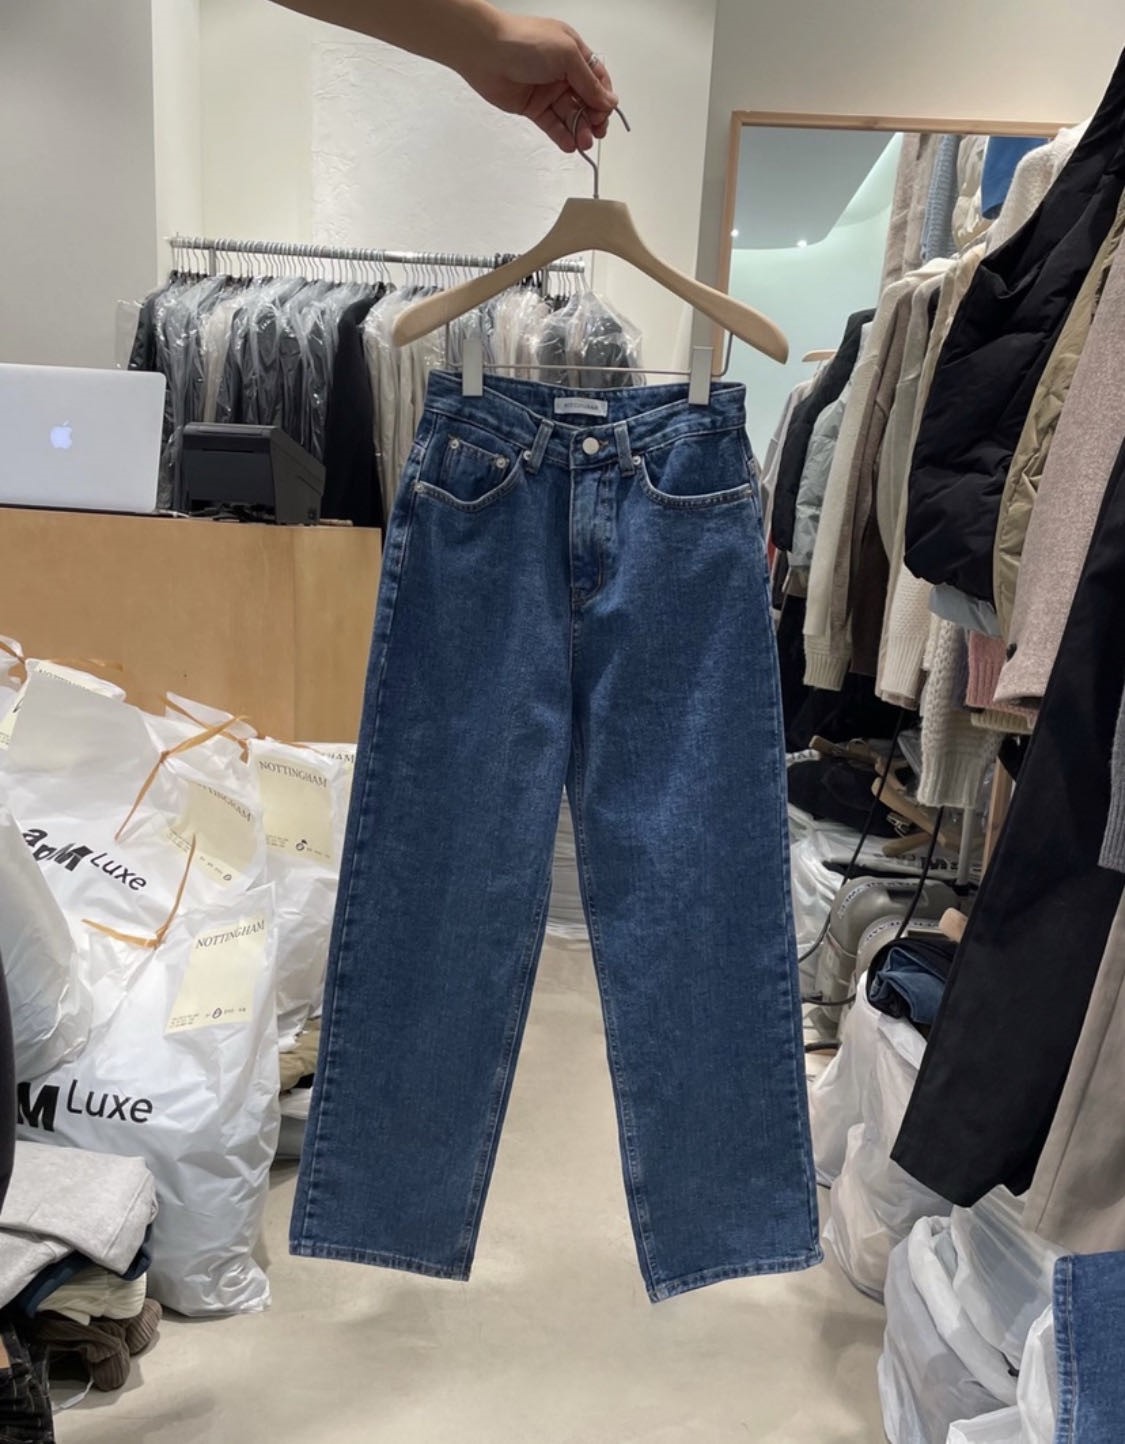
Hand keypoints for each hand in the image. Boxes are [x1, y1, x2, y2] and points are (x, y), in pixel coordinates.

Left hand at [461, 13, 617, 153]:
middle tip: (596, 132)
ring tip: (583, 143)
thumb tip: (610, 101)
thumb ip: (589, 82)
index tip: (604, 113)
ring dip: (580, 130)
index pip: (597, 80)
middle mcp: (563, 73)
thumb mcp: (567, 55)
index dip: (603, 98)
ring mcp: (547, 91)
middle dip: (594, 118)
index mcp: (574, 54)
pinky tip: (569, 145)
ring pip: (570, 115)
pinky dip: (562, 136)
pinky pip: (552, 125)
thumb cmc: (527, 43)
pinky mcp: (533, 107)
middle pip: (586, 101)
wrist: (486, 52)